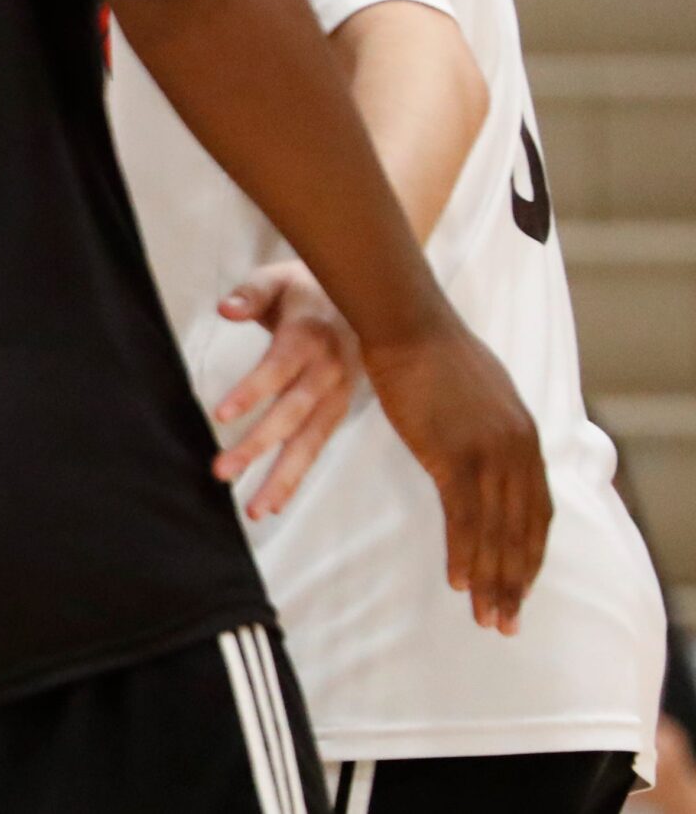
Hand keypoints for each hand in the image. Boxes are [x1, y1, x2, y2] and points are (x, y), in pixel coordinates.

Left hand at [210, 262, 358, 518]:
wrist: (365, 295)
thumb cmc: (307, 286)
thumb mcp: (278, 277)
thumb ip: (251, 294)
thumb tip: (225, 308)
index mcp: (310, 336)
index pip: (278, 368)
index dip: (252, 391)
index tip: (220, 415)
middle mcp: (328, 371)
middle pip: (292, 414)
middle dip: (258, 445)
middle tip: (221, 472)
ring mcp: (339, 394)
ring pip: (310, 441)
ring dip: (283, 477)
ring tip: (255, 509)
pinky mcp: (340, 409)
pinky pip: (318, 446)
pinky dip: (298, 476)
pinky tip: (275, 503)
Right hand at [361, 319, 550, 634]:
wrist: (409, 324)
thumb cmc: (432, 353)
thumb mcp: (480, 394)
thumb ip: (491, 429)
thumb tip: (488, 450)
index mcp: (525, 438)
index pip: (536, 513)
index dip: (529, 556)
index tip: (518, 588)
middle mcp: (518, 451)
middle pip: (522, 531)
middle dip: (516, 581)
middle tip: (506, 622)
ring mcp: (489, 453)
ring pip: (496, 532)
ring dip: (493, 580)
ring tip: (487, 617)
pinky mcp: (454, 454)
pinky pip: (463, 516)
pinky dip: (464, 552)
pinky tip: (458, 581)